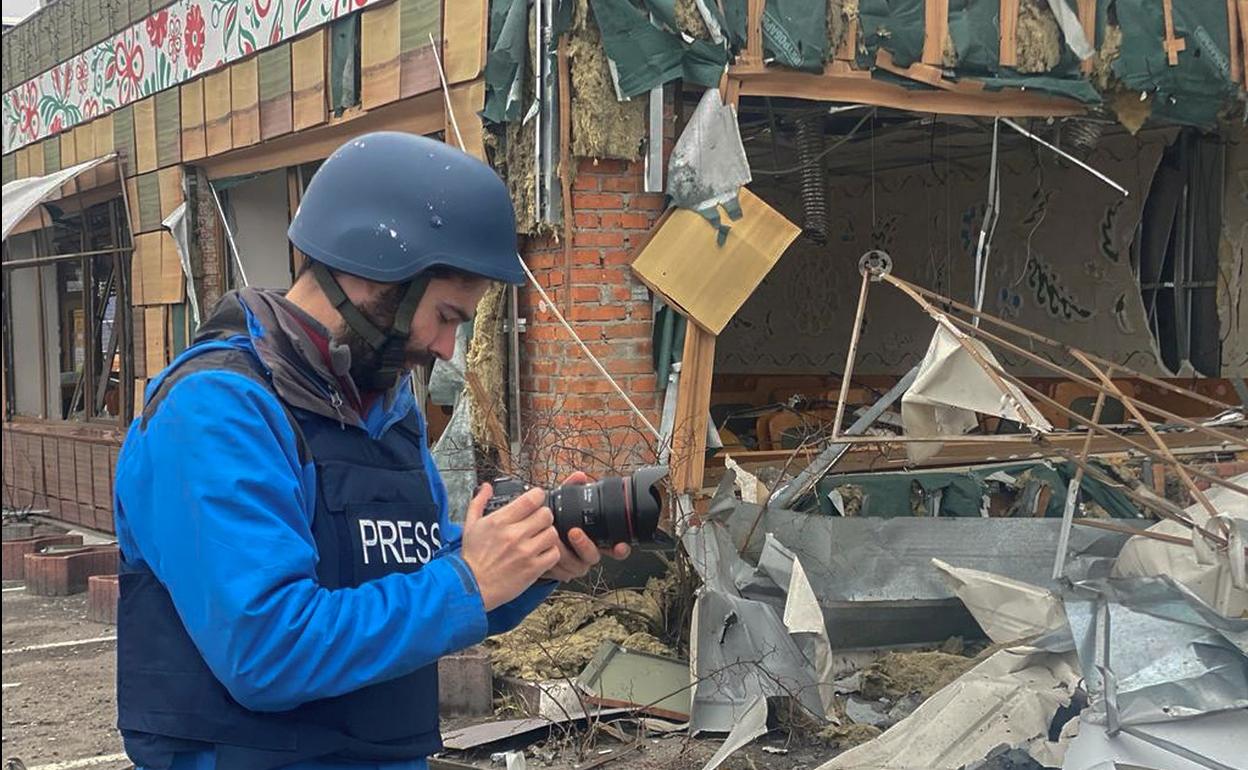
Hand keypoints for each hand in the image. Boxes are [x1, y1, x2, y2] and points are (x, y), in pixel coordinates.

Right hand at [460, 484, 560, 611]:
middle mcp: (514, 535)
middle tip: (537, 522)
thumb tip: (487, 487)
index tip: (536, 500)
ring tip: (539, 539)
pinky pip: (554, 554)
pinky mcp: (533, 569)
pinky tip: (540, 554)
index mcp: (500, 521)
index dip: (537, 496)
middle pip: (546, 514)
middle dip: (543, 516)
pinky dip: (550, 553)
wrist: (471, 587)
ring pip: (552, 533)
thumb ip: (479, 502)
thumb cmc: (472, 557)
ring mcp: (525, 552)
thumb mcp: (470, 525)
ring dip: (547, 534)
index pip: (531, 499)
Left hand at [543, 472, 631, 582]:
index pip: (615, 546)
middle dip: (584, 545)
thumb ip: (571, 489)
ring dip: (564, 552)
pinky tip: (546, 552)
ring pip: (575, 565)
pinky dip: (553, 564)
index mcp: (595, 538)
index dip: (620, 549)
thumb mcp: (564, 503)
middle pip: (594, 556)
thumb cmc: (557, 521)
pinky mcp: (561, 573)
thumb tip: (580, 476)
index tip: (620, 545)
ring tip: (553, 538)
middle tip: (574, 532)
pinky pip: (560, 572)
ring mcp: (575, 565)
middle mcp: (588, 554)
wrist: (538, 540)